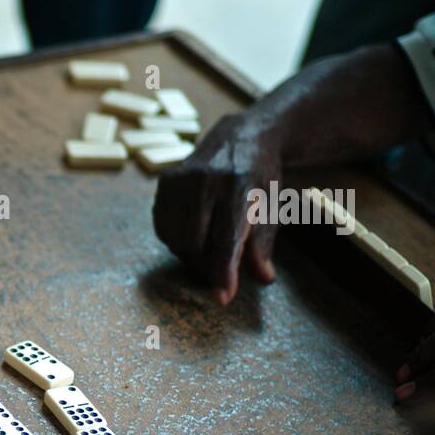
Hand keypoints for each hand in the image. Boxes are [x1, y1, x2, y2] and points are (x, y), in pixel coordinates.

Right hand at [152, 113, 281, 304]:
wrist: (241, 137)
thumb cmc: (259, 179)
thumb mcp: (271, 208)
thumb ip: (263, 245)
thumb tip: (263, 278)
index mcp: (239, 185)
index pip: (226, 238)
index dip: (224, 270)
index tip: (223, 297)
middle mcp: (206, 180)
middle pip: (196, 244)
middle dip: (208, 265)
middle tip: (222, 269)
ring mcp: (181, 178)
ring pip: (176, 239)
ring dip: (191, 255)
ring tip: (210, 248)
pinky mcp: (165, 181)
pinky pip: (163, 228)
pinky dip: (176, 240)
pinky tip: (193, 233)